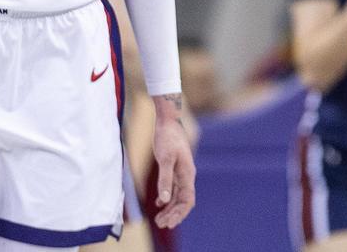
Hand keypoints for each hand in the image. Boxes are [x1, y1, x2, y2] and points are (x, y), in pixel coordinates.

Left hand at [152, 94, 195, 228]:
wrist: (168, 121)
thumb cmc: (168, 137)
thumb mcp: (165, 158)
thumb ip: (165, 179)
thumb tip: (165, 199)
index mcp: (187, 174)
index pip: (187, 200)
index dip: (180, 214)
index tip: (170, 224)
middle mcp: (186, 175)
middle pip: (183, 201)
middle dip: (173, 214)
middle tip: (161, 225)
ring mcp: (180, 172)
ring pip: (177, 196)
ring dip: (169, 208)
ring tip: (158, 219)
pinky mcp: (174, 168)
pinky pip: (172, 188)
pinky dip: (166, 198)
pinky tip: (158, 204)